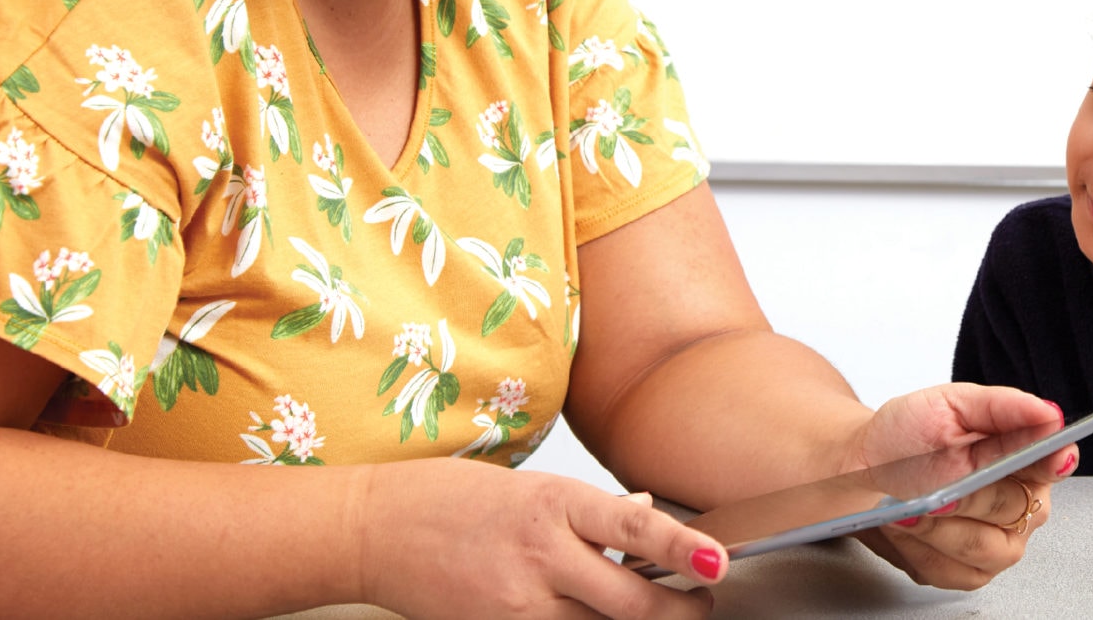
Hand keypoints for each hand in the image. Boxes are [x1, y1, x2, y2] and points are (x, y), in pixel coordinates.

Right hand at [357, 457, 728, 618]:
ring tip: (656, 611)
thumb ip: (591, 509)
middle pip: (630, 603)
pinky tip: (590, 616)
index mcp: (552, 503)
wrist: (375, 532)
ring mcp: (516, 605)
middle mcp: (538, 557)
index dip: (682, 549)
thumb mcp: (529, 486)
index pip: (635, 527)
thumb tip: (646, 510)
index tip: (717, 561)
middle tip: (701, 600)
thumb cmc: (449, 499)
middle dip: (680, 611)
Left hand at [844, 383, 1076, 589]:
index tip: (1052, 457)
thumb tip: (1048, 413)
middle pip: (1012, 508)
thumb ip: (1001, 407)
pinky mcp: (969, 572)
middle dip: (968, 499)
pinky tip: (904, 529)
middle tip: (935, 494)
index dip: (1055, 461)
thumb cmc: (909, 433)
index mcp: (1026, 459)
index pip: (1055, 462)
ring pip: (983, 548)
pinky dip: (920, 549)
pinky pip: (952, 571)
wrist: (868, 465)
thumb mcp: (949, 405)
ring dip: (938, 529)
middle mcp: (1022, 505)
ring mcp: (999, 543)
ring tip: (906, 511)